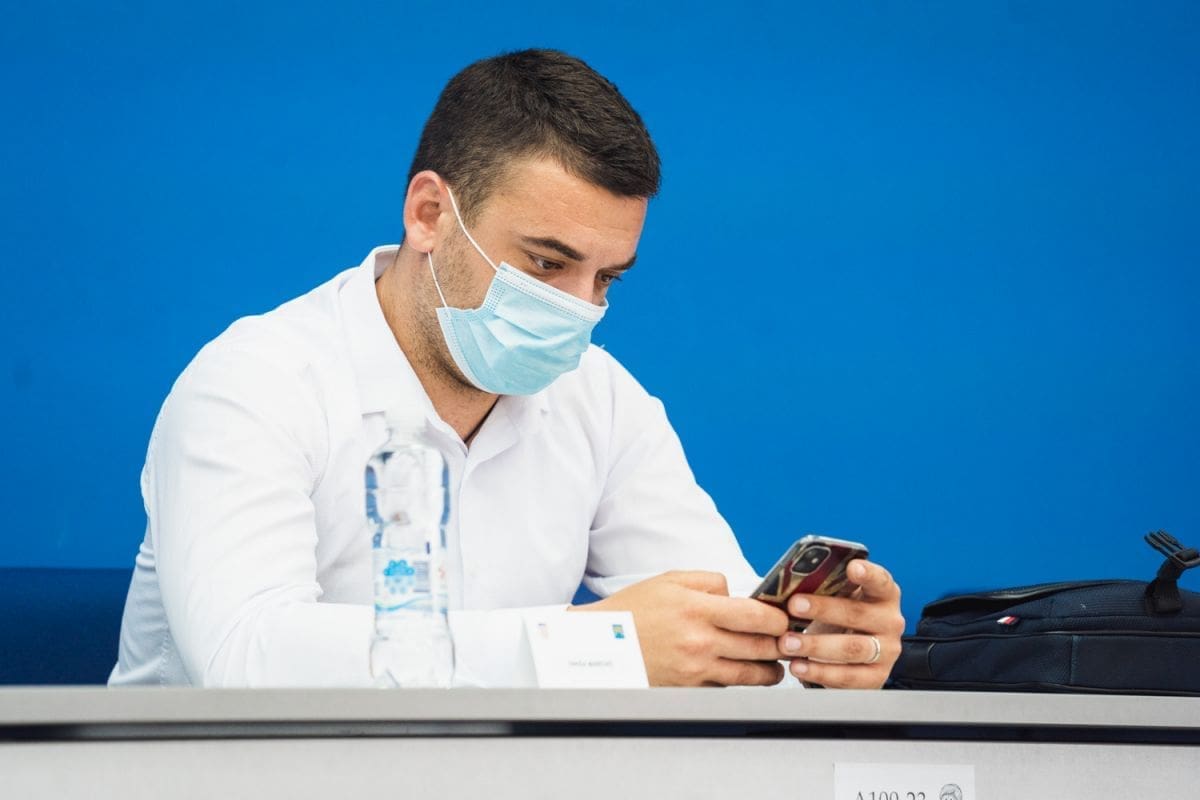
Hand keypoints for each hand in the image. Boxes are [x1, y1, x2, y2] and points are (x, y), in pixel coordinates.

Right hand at [570, 571, 789, 686]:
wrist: (601, 644)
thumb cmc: (635, 609)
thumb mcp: (670, 581)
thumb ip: (710, 582)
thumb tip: (738, 593)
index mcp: (697, 609)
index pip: (756, 615)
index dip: (779, 618)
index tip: (783, 617)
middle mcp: (700, 641)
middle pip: (760, 647)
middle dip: (780, 644)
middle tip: (787, 641)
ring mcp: (696, 669)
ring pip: (750, 675)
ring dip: (769, 670)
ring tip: (774, 665)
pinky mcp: (689, 688)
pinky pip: (727, 687)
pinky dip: (740, 681)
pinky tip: (743, 673)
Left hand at [775, 559, 903, 688]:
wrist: (850, 650)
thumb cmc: (841, 615)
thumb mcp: (838, 597)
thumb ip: (826, 587)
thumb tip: (789, 583)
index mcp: (883, 594)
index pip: (880, 580)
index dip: (868, 574)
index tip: (852, 567)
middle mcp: (890, 621)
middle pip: (857, 614)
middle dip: (823, 609)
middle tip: (794, 605)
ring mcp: (887, 651)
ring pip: (852, 648)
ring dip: (816, 645)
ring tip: (788, 643)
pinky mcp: (876, 677)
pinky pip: (848, 677)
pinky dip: (819, 672)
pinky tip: (798, 666)